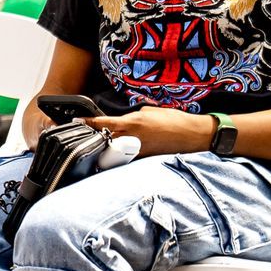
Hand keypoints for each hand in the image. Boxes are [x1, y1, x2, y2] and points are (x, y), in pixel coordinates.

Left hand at [83, 105, 212, 157]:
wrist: (193, 135)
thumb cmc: (174, 120)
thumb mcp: (150, 111)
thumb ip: (134, 116)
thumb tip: (124, 122)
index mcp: (133, 123)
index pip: (104, 123)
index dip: (89, 123)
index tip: (77, 122)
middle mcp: (132, 138)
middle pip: (104, 139)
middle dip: (92, 138)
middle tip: (82, 137)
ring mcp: (137, 151)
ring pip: (113, 151)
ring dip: (105, 148)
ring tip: (96, 146)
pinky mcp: (144, 159)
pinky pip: (127, 157)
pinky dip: (120, 156)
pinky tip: (117, 154)